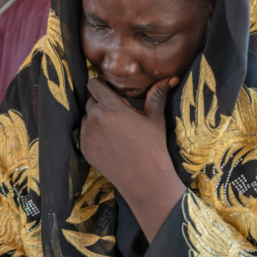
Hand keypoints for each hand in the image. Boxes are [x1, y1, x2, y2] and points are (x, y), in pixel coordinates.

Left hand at [80, 77, 184, 240]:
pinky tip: (110, 143)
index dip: (101, 85)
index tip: (111, 92)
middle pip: (90, 100)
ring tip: (115, 130)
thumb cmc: (153, 146)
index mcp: (111, 106)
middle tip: (117, 114)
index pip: (94, 84)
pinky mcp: (84, 148)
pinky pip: (84, 134)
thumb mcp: (155, 118)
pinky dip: (93, 134)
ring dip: (96, 119)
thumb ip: (157, 95)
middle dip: (101, 103)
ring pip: (86, 117)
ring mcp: (87, 134)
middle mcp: (95, 118)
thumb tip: (172, 78)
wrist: (144, 179)